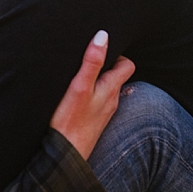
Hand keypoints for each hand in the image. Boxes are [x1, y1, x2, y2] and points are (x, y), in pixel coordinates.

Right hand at [50, 30, 134, 159]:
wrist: (65, 156)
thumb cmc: (70, 122)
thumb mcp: (80, 87)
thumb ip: (92, 62)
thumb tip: (103, 35)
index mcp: (111, 90)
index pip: (127, 65)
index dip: (117, 54)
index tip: (101, 49)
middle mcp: (111, 101)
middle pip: (117, 77)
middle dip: (106, 66)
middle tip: (90, 59)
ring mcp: (103, 114)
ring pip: (106, 91)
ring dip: (97, 81)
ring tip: (82, 75)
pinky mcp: (93, 123)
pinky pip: (97, 103)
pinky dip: (91, 96)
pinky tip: (77, 98)